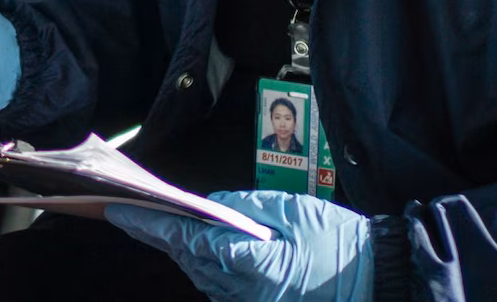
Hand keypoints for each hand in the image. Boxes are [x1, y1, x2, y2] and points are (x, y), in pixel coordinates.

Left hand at [107, 191, 373, 301]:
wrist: (380, 280)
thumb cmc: (339, 243)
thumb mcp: (292, 211)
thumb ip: (245, 206)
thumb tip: (210, 205)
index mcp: (248, 262)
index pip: (183, 240)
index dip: (147, 224)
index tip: (116, 210)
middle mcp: (242, 289)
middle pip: (186, 258)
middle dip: (158, 234)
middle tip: (126, 211)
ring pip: (201, 274)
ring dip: (181, 250)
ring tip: (156, 224)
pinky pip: (221, 286)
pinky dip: (206, 265)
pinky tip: (199, 247)